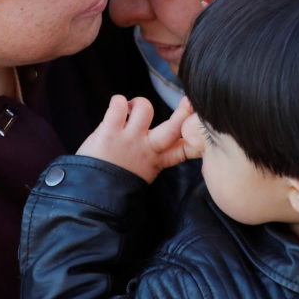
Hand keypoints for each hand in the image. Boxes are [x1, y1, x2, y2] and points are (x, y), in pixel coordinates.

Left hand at [77, 95, 195, 182]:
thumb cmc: (117, 180)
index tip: (206, 128)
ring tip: (132, 110)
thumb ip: (158, 155)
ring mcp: (129, 139)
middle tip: (189, 102)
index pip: (186, 150)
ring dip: (140, 103)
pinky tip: (117, 109)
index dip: (199, 138)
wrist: (92, 196)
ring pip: (146, 108)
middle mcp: (147, 148)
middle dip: (184, 113)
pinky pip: (119, 104)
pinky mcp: (109, 131)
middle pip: (174, 128)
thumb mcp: (145, 171)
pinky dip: (119, 101)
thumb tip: (172, 138)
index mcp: (158, 160)